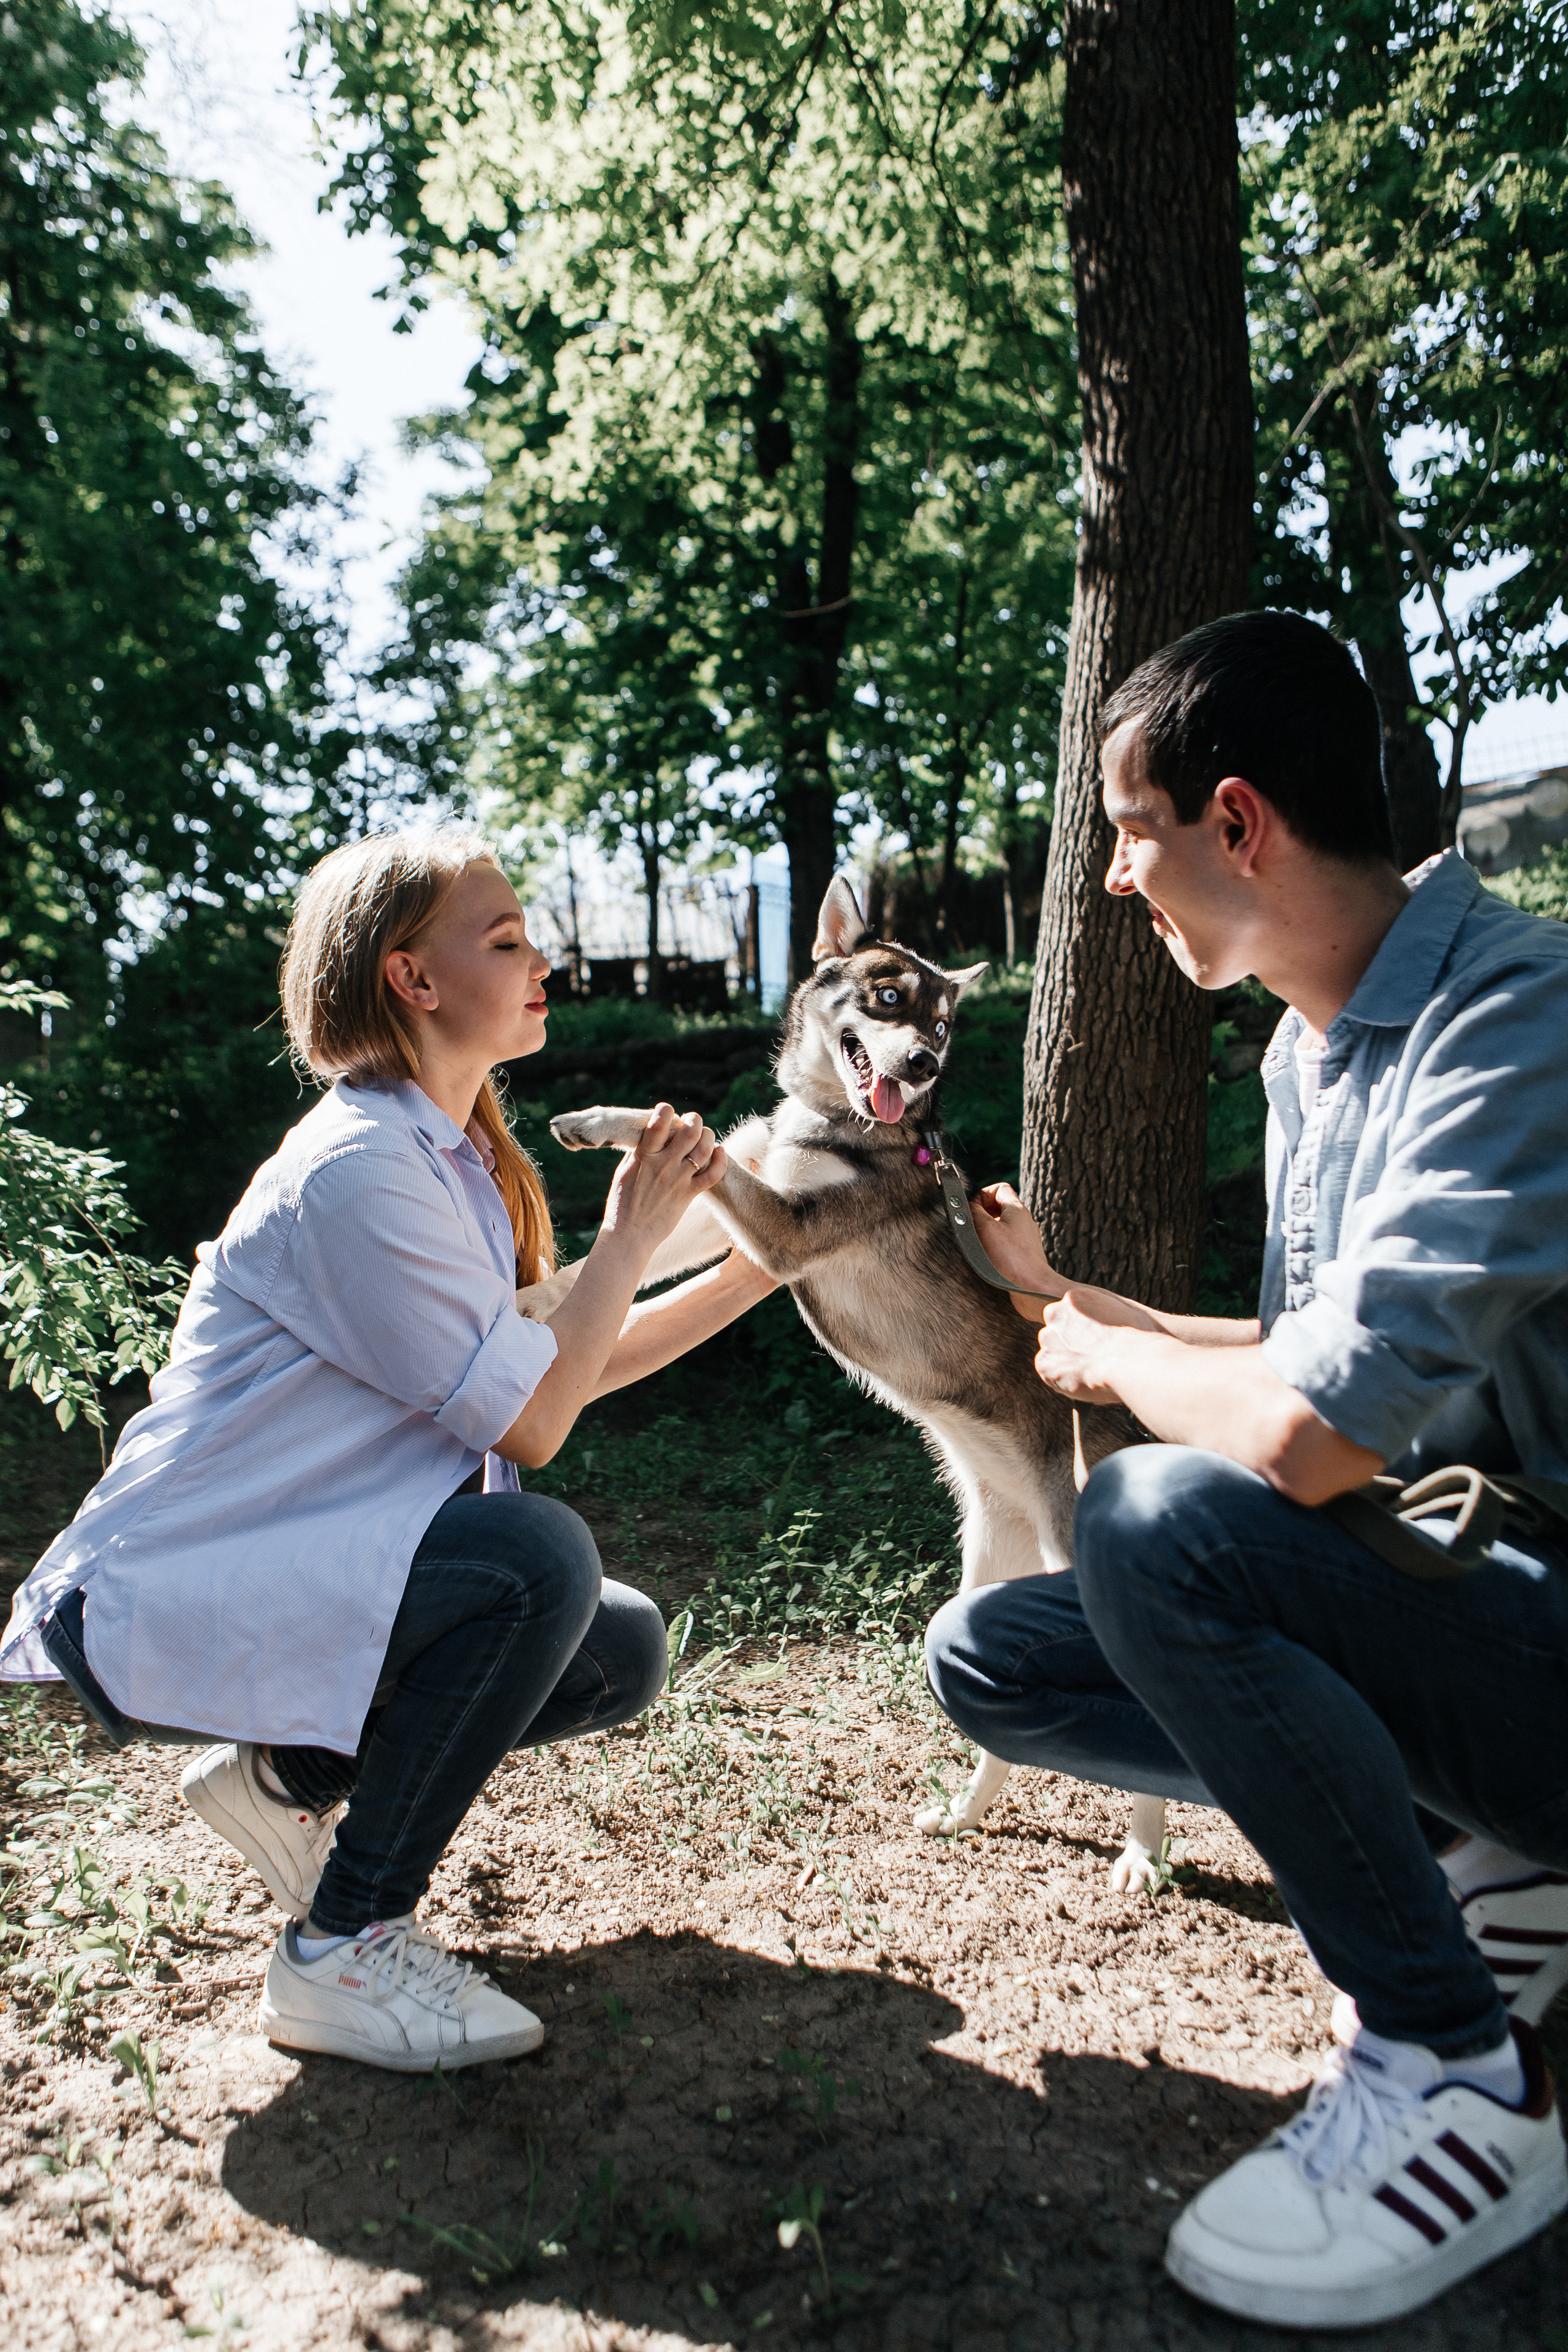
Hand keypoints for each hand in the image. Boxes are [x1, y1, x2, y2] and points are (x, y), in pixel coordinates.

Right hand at [599, 1103, 725, 1257]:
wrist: (628, 1235)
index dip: (666, 1111)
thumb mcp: (624, 1171)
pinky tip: (720, 1152)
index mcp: (644, 1156)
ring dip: (708, 1136)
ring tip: (705, 1135)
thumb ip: (639, 1152)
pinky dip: (721, 1160)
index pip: (658, 1122)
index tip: (667, 1111)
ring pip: (704, 1149)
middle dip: (694, 1120)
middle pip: (689, 1131)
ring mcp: (678, 1180)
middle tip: (692, 1122)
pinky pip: (713, 1175)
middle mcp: (663, 1165)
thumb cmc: (622, 1203)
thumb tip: (651, 1134)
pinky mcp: (688, 1195)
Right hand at [971, 1182, 1065, 1318]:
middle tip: (973, 1226)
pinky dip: (995, 1245)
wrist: (1033, 1286)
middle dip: (982, 1214)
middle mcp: (1024, 1221)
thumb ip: (973, 1212)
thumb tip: (966, 1206)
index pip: (999, 1188)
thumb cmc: (1012, 1258)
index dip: (982, 1194)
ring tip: (979, 1243)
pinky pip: (1006, 1241)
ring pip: (1002, 1225)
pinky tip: (989, 1257)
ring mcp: (1026, 1237)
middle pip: (1000, 1206)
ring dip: (987, 1231)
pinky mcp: (1024, 1253)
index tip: (972, 1208)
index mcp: (1017, 1209)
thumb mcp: (986, 1229)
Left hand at [1034, 1289, 1129, 1404]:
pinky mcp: (1043, 1363)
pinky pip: (1049, 1374)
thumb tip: (1108, 1327)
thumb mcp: (1123, 1313)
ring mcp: (1047, 1339)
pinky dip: (1061, 1380)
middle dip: (1068, 1346)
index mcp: (1073, 1298)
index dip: (1078, 1332)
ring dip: (1065, 1363)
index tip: (1089, 1343)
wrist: (1128, 1361)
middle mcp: (1055, 1314)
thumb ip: (1106, 1315)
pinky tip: (1081, 1380)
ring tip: (1088, 1371)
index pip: (1065, 1315)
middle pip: (1055, 1333)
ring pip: (1051, 1354)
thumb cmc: (1135, 1340)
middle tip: (1088, 1359)